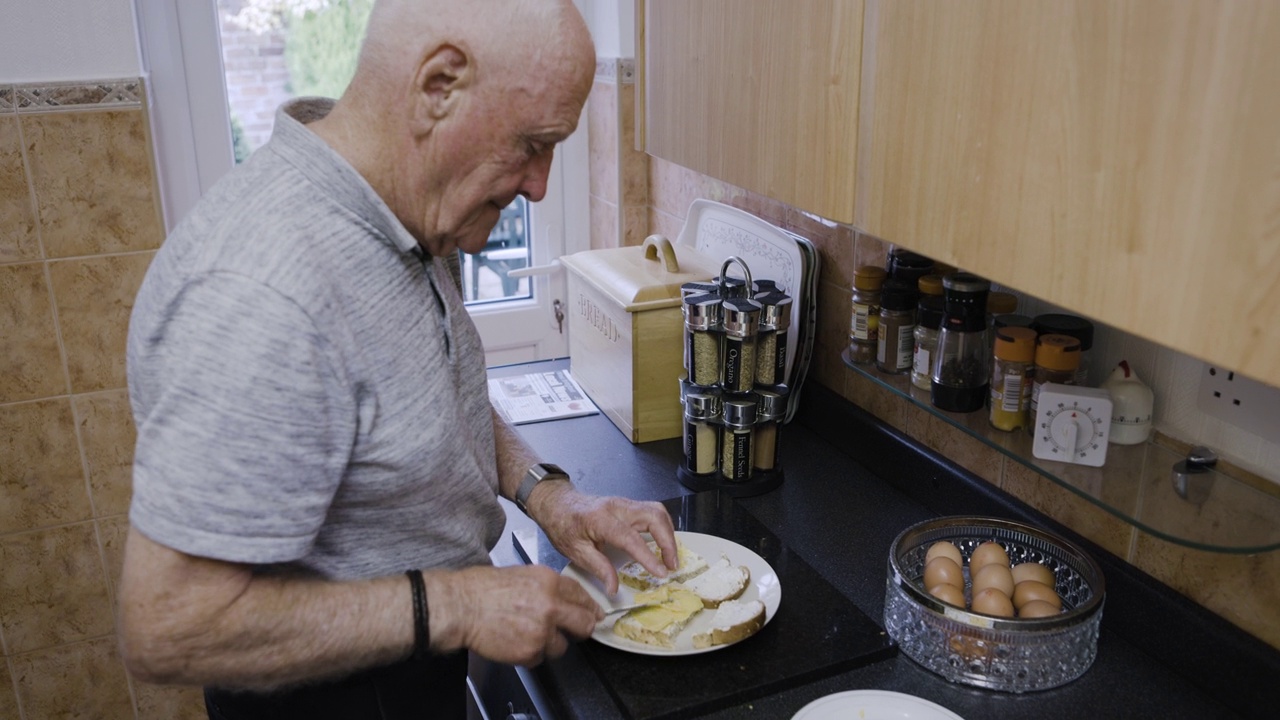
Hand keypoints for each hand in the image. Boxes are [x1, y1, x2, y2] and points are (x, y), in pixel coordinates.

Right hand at [433, 565, 602, 665]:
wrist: (462, 606)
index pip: (583, 596)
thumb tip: (568, 598)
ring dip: (550, 643)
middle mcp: (550, 606)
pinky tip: (517, 641)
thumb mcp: (524, 574)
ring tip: (528, 633)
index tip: (594, 614)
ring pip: (562, 646)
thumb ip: (549, 587)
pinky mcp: (530, 651)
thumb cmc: (484, 589)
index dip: (590, 607)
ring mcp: (542, 630)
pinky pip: (541, 658)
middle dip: (582, 629)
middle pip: (584, 624)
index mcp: (550, 582)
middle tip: (575, 631)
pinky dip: (531, 654)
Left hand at [531, 486, 677, 595]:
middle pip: (653, 517)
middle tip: (672, 565)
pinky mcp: (629, 505)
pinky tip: (662, 543)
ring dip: (669, 533)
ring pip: (657, 511)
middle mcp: (617, 507)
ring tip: (670, 557)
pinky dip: (663, 527)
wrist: (558, 504)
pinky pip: (653, 511)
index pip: (631, 538)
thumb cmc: (563, 526)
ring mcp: (625, 503)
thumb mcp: (576, 552)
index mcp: (601, 520)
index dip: (649, 556)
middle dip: (668, 542)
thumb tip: (614, 588)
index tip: (661, 573)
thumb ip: (599, 569)